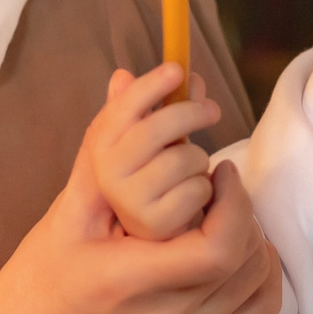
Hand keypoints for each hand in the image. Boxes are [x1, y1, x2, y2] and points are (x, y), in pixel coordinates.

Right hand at [0, 131, 281, 313]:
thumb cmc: (36, 282)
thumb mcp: (65, 215)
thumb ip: (102, 150)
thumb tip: (128, 80)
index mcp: (133, 284)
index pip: (219, 248)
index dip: (235, 202)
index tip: (219, 169)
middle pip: (245, 260)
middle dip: (242, 210)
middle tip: (218, 184)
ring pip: (257, 283)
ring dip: (253, 237)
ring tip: (221, 212)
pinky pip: (256, 312)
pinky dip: (260, 274)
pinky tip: (236, 248)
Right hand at [85, 64, 220, 239]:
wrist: (139, 244)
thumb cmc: (147, 181)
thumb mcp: (137, 146)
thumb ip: (136, 111)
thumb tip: (122, 76)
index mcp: (101, 149)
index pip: (121, 109)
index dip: (149, 86)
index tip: (176, 69)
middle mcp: (109, 176)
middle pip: (156, 129)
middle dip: (191, 113)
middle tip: (211, 110)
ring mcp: (131, 204)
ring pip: (185, 159)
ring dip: (199, 161)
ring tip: (192, 172)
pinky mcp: (157, 228)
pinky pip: (198, 190)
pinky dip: (206, 189)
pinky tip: (196, 199)